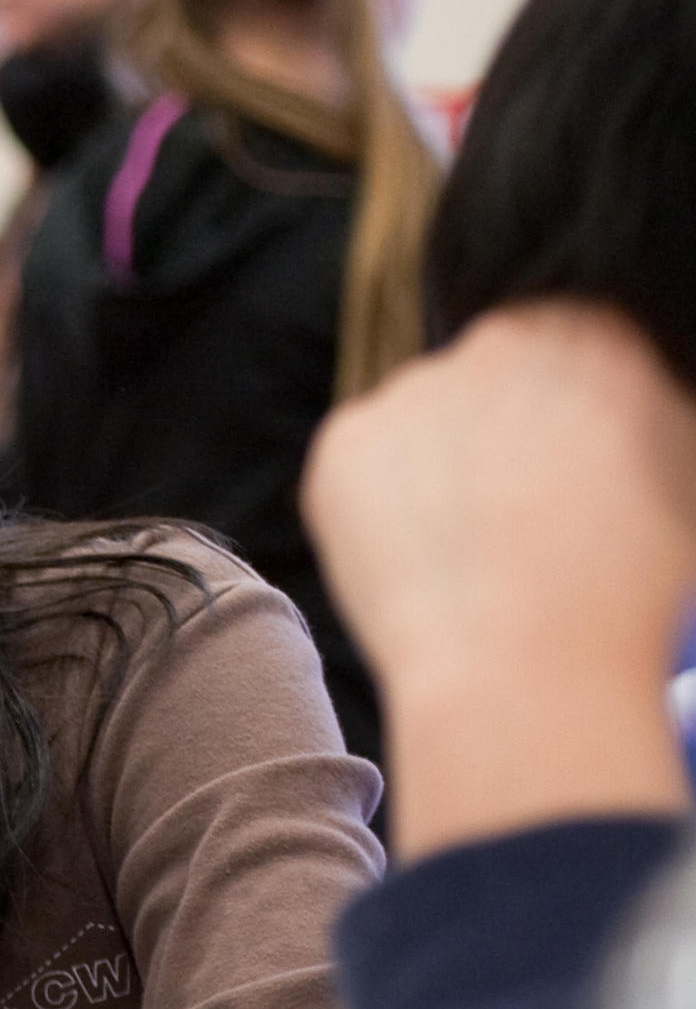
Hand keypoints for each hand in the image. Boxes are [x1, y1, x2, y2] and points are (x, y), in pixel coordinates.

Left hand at [306, 301, 695, 858]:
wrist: (523, 665)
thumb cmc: (618, 598)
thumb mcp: (674, 491)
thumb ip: (637, 429)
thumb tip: (604, 440)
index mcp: (603, 344)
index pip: (569, 348)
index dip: (555, 416)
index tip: (547, 465)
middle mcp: (507, 345)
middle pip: (488, 378)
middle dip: (489, 438)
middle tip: (501, 517)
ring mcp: (418, 387)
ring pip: (418, 422)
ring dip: (430, 470)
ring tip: (464, 555)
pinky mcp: (346, 439)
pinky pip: (357, 465)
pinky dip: (372, 507)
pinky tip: (414, 561)